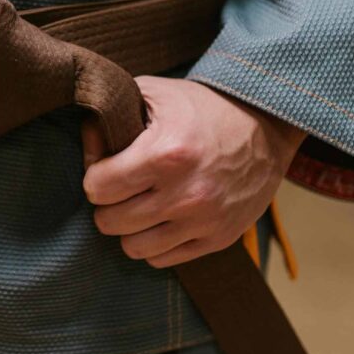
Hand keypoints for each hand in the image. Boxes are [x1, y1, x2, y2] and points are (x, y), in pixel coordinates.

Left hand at [81, 76, 305, 267]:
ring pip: (133, 247)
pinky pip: (163, 260)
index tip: (105, 167)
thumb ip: (113, 112)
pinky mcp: (218, 238)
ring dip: (128, 228)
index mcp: (165, 154)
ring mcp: (203, 220)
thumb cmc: (204, 108)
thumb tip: (86, 141)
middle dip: (107, 204)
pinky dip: (153, 244)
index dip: (94, 176)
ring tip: (137, 207)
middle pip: (110, 221)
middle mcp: (184, 193)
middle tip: (118, 189)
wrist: (266, 125)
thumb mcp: (156, 93)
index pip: (98, 188)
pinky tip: (159, 221)